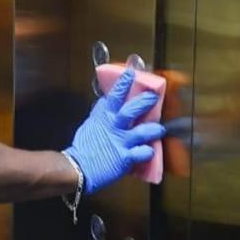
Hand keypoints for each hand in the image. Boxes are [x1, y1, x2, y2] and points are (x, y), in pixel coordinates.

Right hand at [64, 68, 164, 193]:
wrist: (78, 168)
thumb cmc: (85, 147)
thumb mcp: (90, 124)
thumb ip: (100, 113)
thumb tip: (105, 101)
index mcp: (104, 117)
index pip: (114, 96)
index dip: (123, 84)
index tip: (131, 72)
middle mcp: (114, 127)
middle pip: (130, 111)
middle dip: (143, 102)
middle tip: (153, 96)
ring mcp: (120, 142)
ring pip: (141, 132)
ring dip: (152, 129)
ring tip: (160, 128)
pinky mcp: (124, 158)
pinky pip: (140, 153)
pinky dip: (147, 151)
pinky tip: (151, 150)